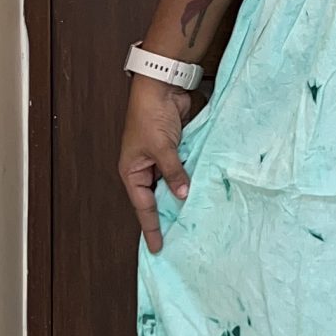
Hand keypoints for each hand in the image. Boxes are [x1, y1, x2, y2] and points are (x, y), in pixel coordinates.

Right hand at [118, 76, 195, 254]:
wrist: (161, 87)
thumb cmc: (150, 116)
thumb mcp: (161, 147)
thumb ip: (174, 172)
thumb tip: (183, 194)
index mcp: (132, 171)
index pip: (143, 206)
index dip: (151, 227)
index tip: (158, 247)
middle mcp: (145, 169)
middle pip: (157, 199)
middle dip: (168, 215)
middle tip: (181, 238)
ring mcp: (161, 160)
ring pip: (172, 186)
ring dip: (182, 197)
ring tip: (195, 219)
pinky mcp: (176, 151)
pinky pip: (183, 171)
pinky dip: (191, 180)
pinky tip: (203, 192)